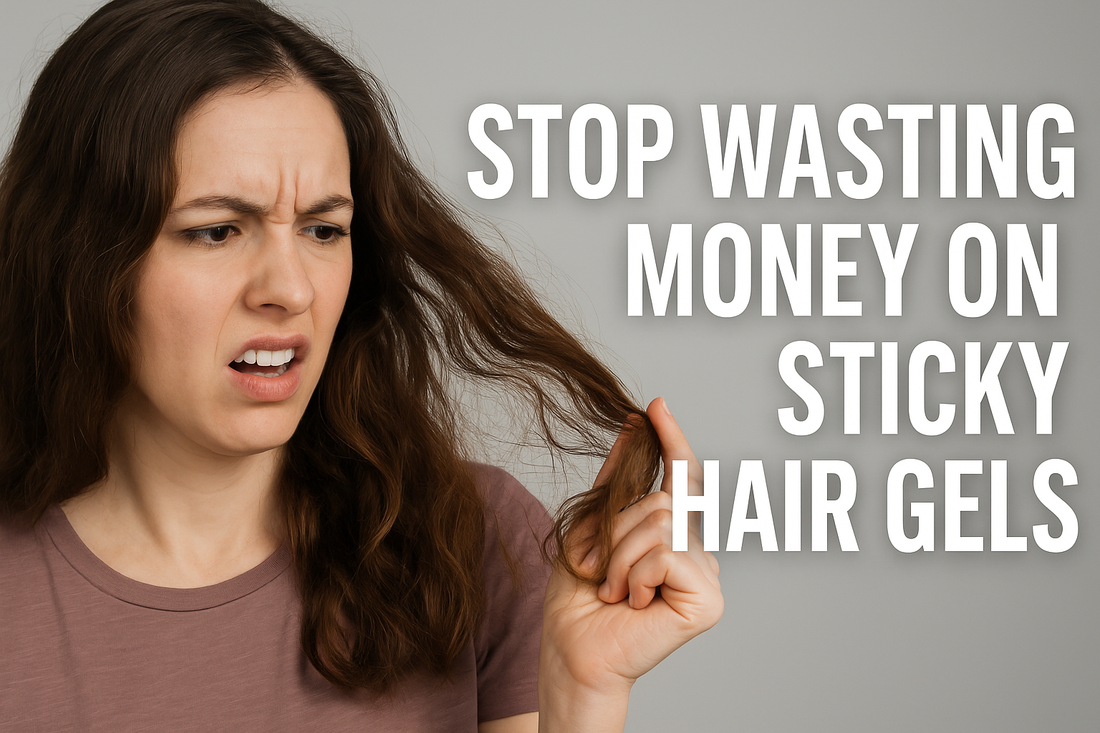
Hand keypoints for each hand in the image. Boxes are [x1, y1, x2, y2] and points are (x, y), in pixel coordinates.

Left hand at [538, 397, 722, 730]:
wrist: (572, 652)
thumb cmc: (578, 601)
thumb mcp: (590, 528)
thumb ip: (616, 484)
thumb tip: (630, 428)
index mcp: (674, 537)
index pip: (682, 478)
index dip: (671, 440)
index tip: (655, 405)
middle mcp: (698, 554)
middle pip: (664, 501)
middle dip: (618, 531)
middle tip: (602, 573)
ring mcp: (707, 577)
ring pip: (662, 525)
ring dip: (620, 558)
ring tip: (613, 591)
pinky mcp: (708, 600)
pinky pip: (666, 554)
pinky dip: (635, 575)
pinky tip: (632, 603)